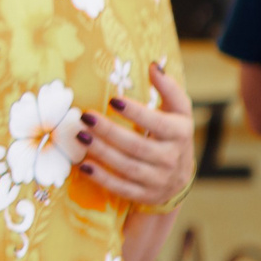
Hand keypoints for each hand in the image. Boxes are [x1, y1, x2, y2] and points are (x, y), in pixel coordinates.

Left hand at [76, 62, 196, 205]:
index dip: (136, 113)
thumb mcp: (177, 112)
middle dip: (110, 131)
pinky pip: (121, 188)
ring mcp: (159, 180)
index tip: (113, 100)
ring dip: (101, 152)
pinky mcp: (145, 195)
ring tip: (80, 136)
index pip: (158, 124)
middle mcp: (172, 159)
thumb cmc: (172, 134)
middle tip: (85, 117)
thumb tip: (153, 66)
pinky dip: (101, 178)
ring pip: (127, 167)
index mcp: (180, 134)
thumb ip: (168, 89)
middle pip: (137, 146)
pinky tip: (83, 165)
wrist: (179, 178)